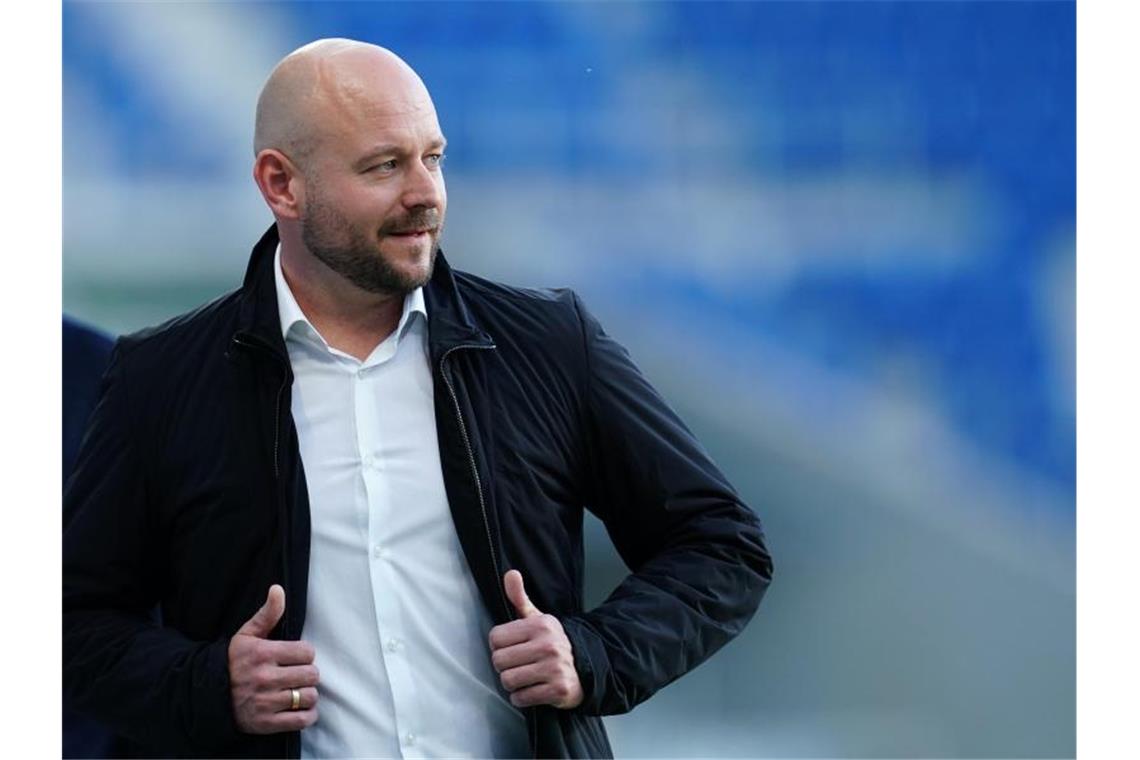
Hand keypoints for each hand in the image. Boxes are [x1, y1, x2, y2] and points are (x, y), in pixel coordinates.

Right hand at [228, 585, 319, 733]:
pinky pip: (302, 719)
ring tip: (297, 690)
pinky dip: (307, 714)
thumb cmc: (233, 662)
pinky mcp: (266, 722)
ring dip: (307, 694)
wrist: (207, 695)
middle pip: (311, 674)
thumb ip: (267, 613)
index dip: (304, 654)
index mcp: (262, 654)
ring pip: (309, 696)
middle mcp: (264, 678)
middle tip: (297, 674)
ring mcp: (265, 702)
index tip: (296, 657)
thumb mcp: (247, 635)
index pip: (306, 652)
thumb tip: (278, 589)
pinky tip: (299, 707)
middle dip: (307, 673)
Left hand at [488, 570, 582, 709]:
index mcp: (540, 625)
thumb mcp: (537, 618)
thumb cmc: (552, 643)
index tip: (511, 647)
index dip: (499, 645)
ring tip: (524, 678)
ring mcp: (554, 668)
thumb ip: (519, 598)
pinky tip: (531, 690)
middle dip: (504, 666)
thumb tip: (510, 573)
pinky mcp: (557, 690)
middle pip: (499, 660)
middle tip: (517, 665)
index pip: (495, 637)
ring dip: (512, 684)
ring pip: (508, 680)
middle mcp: (548, 645)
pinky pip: (521, 698)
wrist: (586, 668)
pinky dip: (521, 698)